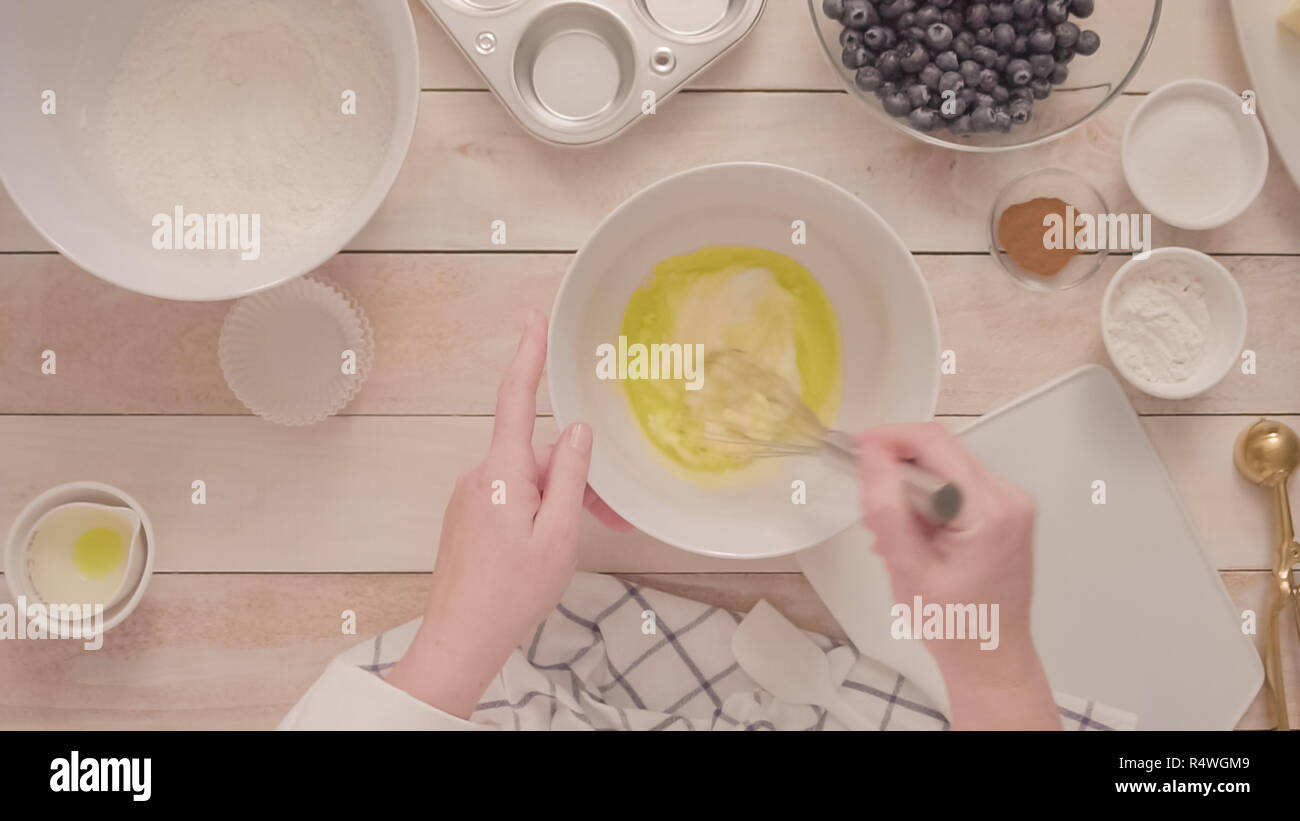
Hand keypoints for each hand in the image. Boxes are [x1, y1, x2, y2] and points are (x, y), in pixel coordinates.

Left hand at [387, 310, 628, 717]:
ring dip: (562, 499)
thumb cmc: (510, 593)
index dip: (528, 355)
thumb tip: (577, 430)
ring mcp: (471, 497)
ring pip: (529, 479)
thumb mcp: (559, 533)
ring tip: (587, 539)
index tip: (534, 319)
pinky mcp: (470, 517)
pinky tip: (553, 546)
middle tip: (613, 515)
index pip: (516, 398)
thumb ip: (571, 476)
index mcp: (502, 471)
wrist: (460, 640)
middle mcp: (481, 475)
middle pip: (538, 452)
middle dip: (577, 475)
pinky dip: (541, 511)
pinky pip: (513, 498)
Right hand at [857, 422, 1058, 729]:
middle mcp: (1009, 498)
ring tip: (892, 535)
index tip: (854, 449)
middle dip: (895, 469)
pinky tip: (914, 537)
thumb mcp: (907, 570)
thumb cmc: (955, 627)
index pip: (934, 443)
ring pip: (944, 467)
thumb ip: (887, 509)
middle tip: (868, 507)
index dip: (889, 438)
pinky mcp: (1004, 511)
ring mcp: (1010, 503)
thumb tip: (871, 455)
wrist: (991, 656)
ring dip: (908, 489)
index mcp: (990, 511)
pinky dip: (925, 501)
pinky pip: (955, 485)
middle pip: (940, 450)